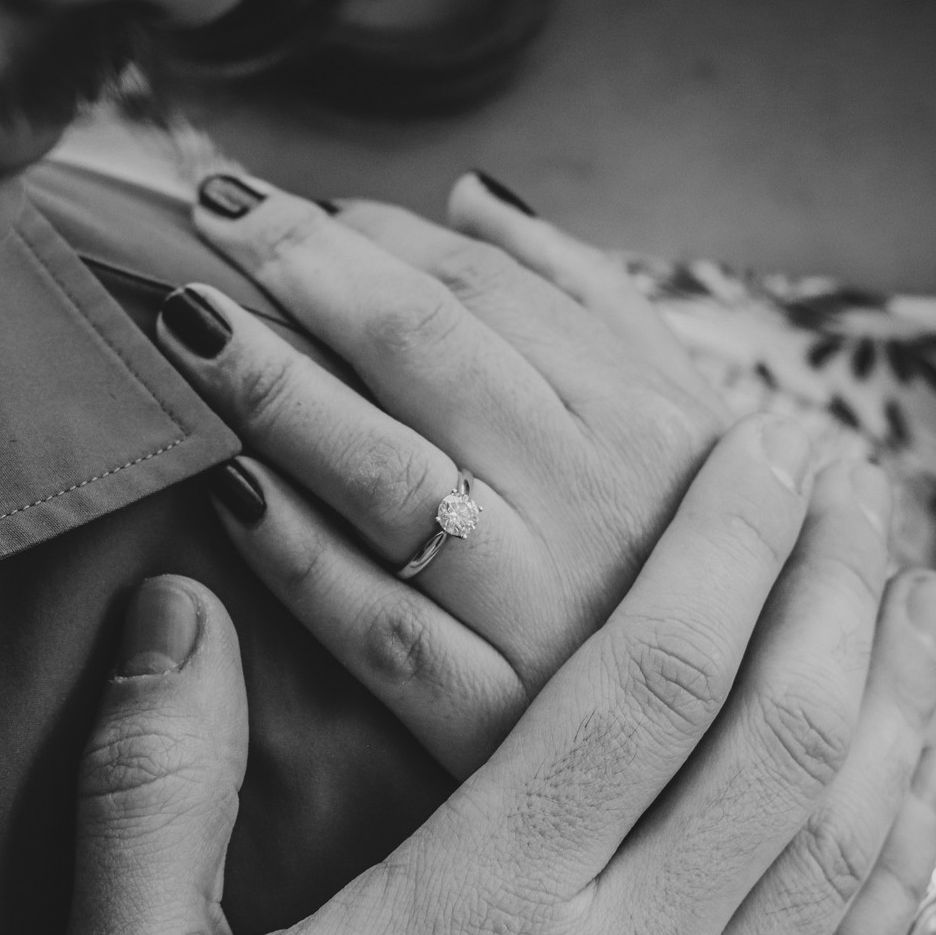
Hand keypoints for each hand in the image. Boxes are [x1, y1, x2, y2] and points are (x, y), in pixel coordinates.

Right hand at [54, 416, 935, 934]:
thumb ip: (148, 792)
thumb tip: (172, 607)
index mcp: (476, 929)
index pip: (644, 684)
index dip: (719, 546)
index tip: (758, 445)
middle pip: (778, 741)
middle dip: (830, 586)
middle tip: (854, 477)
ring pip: (845, 846)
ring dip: (897, 699)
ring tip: (923, 586)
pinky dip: (904, 851)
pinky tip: (922, 783)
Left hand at [162, 171, 745, 774]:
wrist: (748, 738)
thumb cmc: (696, 555)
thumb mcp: (689, 418)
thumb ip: (590, 298)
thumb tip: (474, 196)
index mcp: (647, 415)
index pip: (481, 286)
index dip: (362, 231)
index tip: (274, 202)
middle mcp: (597, 500)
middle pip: (422, 351)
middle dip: (299, 266)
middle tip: (205, 212)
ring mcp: (543, 611)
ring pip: (385, 476)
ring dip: (275, 389)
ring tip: (187, 325)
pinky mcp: (491, 722)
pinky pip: (374, 627)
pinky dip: (295, 553)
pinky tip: (224, 491)